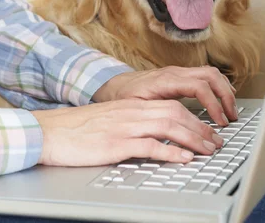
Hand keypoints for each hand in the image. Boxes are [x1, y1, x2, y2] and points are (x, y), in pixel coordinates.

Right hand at [31, 99, 224, 165]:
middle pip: (176, 114)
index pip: (170, 106)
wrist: (48, 132)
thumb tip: (151, 137)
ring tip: (208, 151)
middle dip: (200, 129)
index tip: (207, 132)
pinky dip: (170, 152)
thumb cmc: (74, 130)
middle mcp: (130, 112)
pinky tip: (182, 159)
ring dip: (193, 139)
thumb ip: (129, 125)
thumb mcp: (107, 121)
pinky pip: (150, 145)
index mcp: (129, 106)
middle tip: (216, 143)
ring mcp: (124, 127)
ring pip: (169, 126)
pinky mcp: (115, 143)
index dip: (194, 119)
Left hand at [92, 66, 237, 125]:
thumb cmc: (122, 97)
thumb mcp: (134, 108)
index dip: (213, 104)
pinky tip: (222, 100)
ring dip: (225, 91)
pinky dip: (218, 87)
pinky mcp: (180, 75)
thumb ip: (153, 116)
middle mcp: (174, 72)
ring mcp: (178, 72)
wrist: (113, 85)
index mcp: (165, 80)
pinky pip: (205, 75)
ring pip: (211, 73)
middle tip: (231, 118)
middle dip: (225, 96)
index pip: (199, 86)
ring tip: (230, 111)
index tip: (219, 122)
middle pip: (211, 76)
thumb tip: (173, 129)